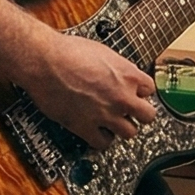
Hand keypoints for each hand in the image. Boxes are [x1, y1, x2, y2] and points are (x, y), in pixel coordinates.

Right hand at [21, 34, 156, 151]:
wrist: (44, 61)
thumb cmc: (67, 51)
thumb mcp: (102, 52)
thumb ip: (117, 68)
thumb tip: (119, 76)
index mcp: (127, 74)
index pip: (150, 90)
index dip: (140, 92)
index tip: (133, 93)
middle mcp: (121, 96)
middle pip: (148, 116)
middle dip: (139, 113)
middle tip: (128, 111)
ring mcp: (106, 114)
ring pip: (130, 133)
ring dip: (121, 127)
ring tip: (111, 121)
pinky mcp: (87, 127)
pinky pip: (104, 143)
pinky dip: (102, 139)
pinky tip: (96, 130)